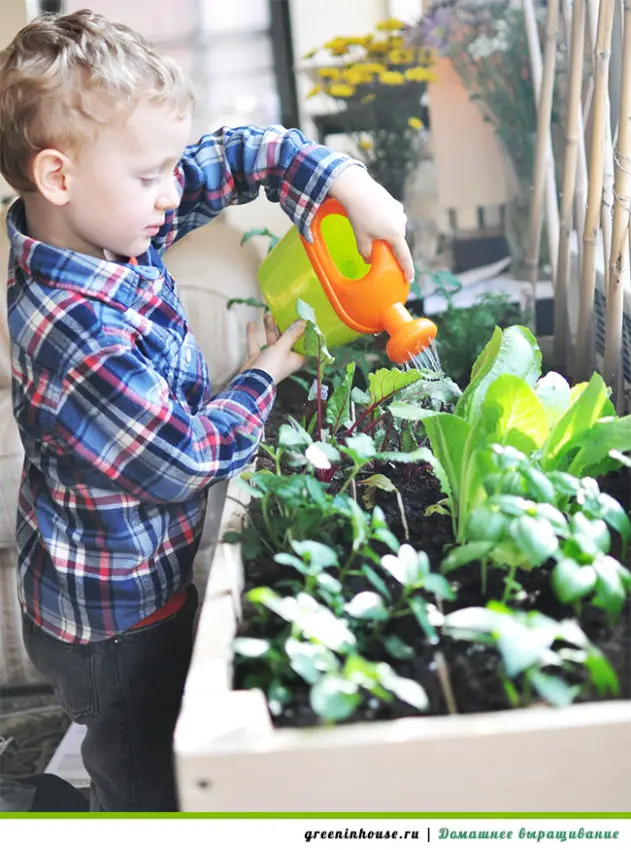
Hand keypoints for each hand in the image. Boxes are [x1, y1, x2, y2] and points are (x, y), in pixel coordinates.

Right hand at [241, 313, 305, 384]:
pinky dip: (253, 335)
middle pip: (286, 340)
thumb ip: (292, 334)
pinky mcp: (258, 358)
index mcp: (295, 358)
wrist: (251, 381)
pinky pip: (257, 345)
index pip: (304, 345)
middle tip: (282, 313)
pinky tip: (251, 324)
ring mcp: (271, 358)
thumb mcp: (283, 347)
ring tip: (267, 315)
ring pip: (272, 340)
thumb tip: (303, 322)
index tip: (304, 320)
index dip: (304, 334)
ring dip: (270, 328)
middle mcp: (285, 358)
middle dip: (283, 327)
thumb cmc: (271, 366)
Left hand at [328, 165, 413, 281]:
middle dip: (390, 247)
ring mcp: (399, 212)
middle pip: (397, 242)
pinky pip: (392, 218)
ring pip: (395, 229)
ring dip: (387, 233)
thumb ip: (366, 253)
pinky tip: (373, 217)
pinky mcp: (394, 203)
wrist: (357, 189)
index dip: (407, 269)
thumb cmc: (359, 216)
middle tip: (377, 249)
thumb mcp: (361, 239)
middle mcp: (401, 223)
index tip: (409, 279)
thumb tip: (369, 260)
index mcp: (395, 234)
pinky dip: (385, 221)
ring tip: (370, 228)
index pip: (404, 256)